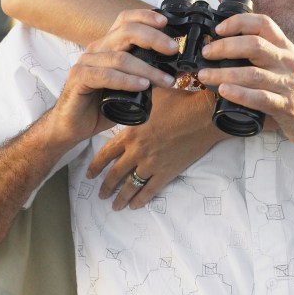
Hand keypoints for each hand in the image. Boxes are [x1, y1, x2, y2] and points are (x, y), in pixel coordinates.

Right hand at [48, 9, 178, 146]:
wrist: (73, 125)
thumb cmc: (102, 104)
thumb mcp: (130, 86)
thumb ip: (147, 74)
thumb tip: (176, 69)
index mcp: (108, 45)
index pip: (126, 20)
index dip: (145, 16)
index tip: (165, 22)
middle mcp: (97, 49)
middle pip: (127, 32)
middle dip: (154, 39)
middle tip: (173, 50)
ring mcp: (86, 62)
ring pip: (121, 58)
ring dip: (147, 69)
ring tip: (166, 80)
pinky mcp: (79, 78)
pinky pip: (106, 75)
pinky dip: (127, 80)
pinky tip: (142, 86)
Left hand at [86, 86, 226, 209]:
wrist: (204, 116)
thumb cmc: (180, 102)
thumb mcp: (153, 95)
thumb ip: (138, 97)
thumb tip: (129, 88)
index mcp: (131, 134)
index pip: (106, 153)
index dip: (96, 165)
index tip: (89, 174)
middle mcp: (137, 152)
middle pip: (115, 174)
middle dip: (106, 186)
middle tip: (100, 195)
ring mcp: (152, 164)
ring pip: (131, 185)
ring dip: (120, 197)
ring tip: (115, 206)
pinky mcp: (167, 172)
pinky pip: (150, 190)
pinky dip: (141, 199)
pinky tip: (135, 206)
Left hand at [199, 13, 293, 151]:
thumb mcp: (292, 67)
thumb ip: (271, 55)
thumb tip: (237, 43)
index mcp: (288, 49)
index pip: (264, 24)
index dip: (239, 22)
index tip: (219, 29)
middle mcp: (290, 63)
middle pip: (254, 45)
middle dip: (225, 47)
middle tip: (206, 53)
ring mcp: (289, 84)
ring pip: (252, 73)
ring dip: (223, 74)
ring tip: (204, 76)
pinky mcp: (287, 107)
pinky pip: (260, 98)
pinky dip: (240, 94)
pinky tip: (224, 92)